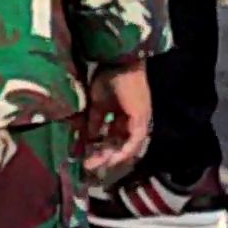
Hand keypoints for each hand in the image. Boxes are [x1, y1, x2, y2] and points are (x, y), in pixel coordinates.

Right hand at [82, 62, 152, 178]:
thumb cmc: (108, 75)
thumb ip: (94, 121)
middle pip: (121, 144)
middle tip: (88, 166)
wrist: (118, 61)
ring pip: (128, 145)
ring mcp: (140, 119)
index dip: (101, 148)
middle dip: (104, 156)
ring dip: (112, 156)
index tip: (87, 157)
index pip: (114, 137)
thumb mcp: (97, 103)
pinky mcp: (140, 118)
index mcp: (125, 114)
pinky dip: (123, 151)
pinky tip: (111, 159)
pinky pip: (134, 141)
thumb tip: (88, 139)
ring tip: (97, 165)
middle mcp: (135, 119)